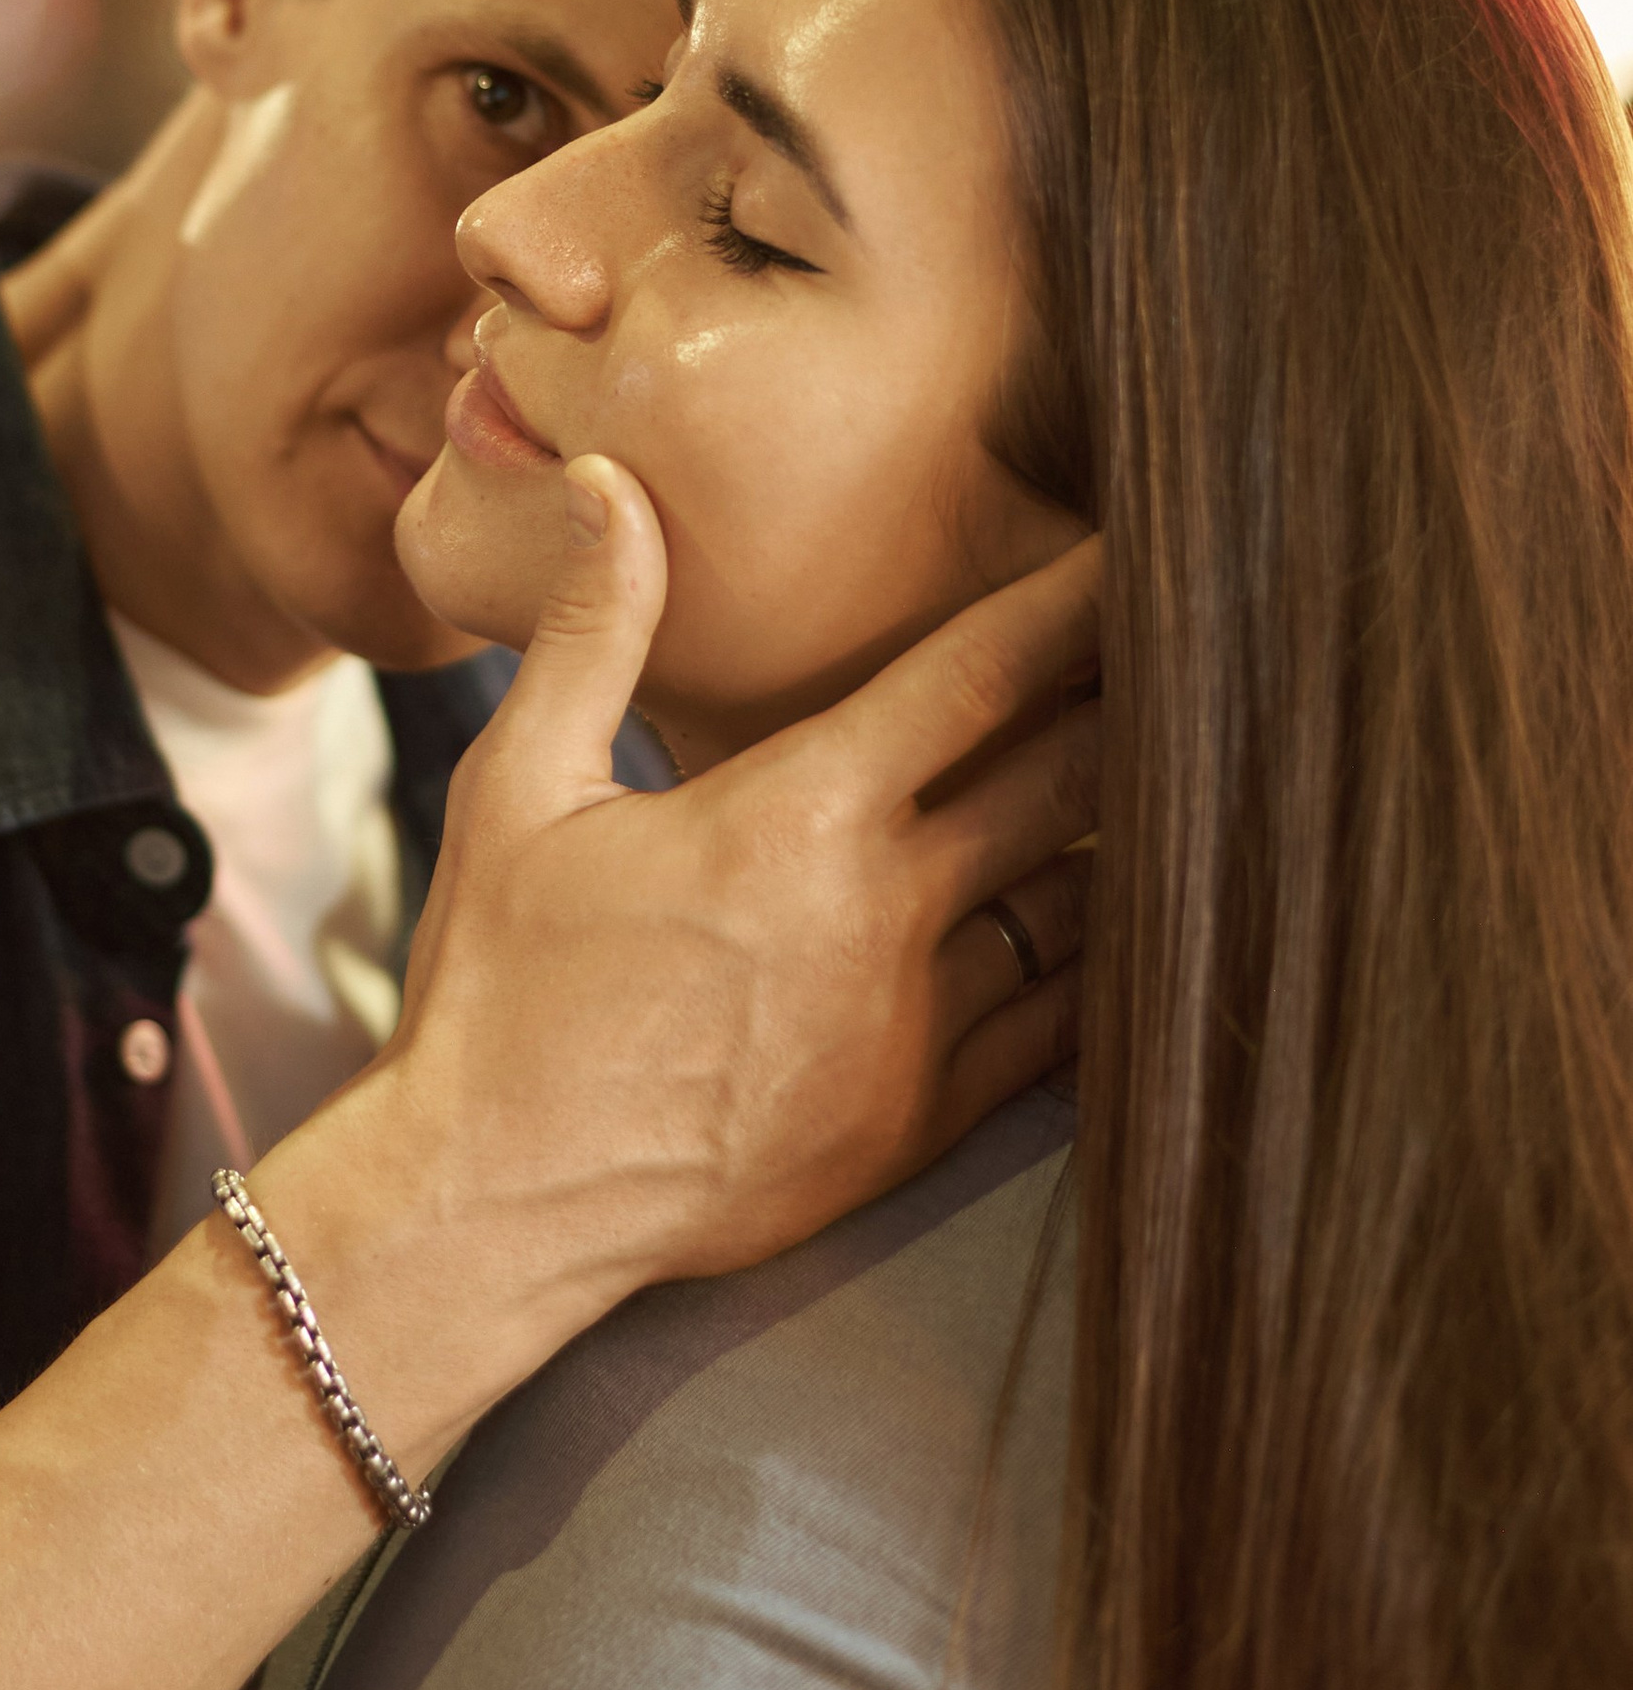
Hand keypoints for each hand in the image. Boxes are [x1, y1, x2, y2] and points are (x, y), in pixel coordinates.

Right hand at [371, 453, 1095, 1335]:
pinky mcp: (922, 1127)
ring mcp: (917, 1031)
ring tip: (1181, 772)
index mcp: (799, 815)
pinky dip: (1103, 964)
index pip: (981, 675)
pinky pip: (1060, 1029)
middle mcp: (886, 917)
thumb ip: (593, 630)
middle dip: (1132, 701)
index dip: (1073, 602)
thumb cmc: (497, 986)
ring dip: (1127, 833)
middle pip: (1066, 777)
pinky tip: (1131, 922)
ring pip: (1082, 903)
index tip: (1140, 549)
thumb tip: (611, 486)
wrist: (494, 1203)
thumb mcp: (516, 787)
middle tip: (1196, 645)